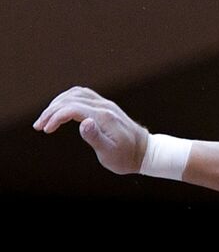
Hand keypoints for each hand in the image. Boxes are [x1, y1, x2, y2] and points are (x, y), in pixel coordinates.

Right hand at [32, 86, 148, 174]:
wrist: (146, 153)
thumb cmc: (127, 157)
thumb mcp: (110, 153)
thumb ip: (95, 137)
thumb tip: (82, 122)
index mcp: (104, 117)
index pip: (73, 108)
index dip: (55, 117)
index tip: (45, 130)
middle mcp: (105, 107)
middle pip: (71, 99)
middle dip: (51, 111)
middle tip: (39, 126)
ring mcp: (106, 104)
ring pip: (75, 93)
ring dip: (58, 103)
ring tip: (47, 118)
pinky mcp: (106, 106)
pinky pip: (83, 95)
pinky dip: (68, 99)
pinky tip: (61, 110)